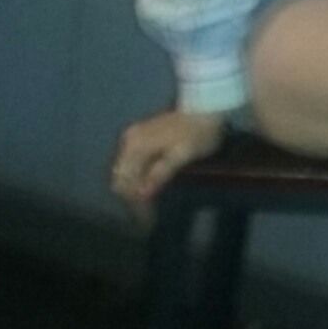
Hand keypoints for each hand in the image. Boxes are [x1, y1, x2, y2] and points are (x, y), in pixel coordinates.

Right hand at [110, 109, 226, 212]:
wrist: (206, 108)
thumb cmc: (198, 133)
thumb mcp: (182, 155)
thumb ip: (160, 173)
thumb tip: (142, 194)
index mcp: (136, 144)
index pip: (124, 181)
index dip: (133, 202)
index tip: (146, 219)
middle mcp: (128, 141)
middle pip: (121, 178)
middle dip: (131, 197)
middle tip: (147, 216)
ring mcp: (133, 138)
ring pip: (125, 173)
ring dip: (134, 189)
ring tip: (148, 207)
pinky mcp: (140, 139)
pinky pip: (132, 165)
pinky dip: (138, 179)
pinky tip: (148, 189)